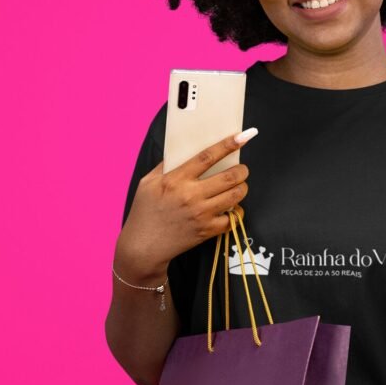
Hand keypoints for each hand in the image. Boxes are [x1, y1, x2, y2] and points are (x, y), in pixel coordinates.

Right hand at [115, 131, 255, 282]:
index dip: (227, 145)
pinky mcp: (206, 231)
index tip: (242, 136)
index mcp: (176, 180)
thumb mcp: (147, 183)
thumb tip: (183, 151)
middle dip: (242, 170)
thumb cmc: (144, 212)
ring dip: (242, 188)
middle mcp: (191, 195)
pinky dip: (236, 212)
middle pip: (229, 177)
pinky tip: (231, 208)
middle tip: (242, 169)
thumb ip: (166, 166)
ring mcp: (201, 214)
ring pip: (235, 196)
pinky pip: (232, 219)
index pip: (207, 157)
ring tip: (239, 185)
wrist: (143, 247)